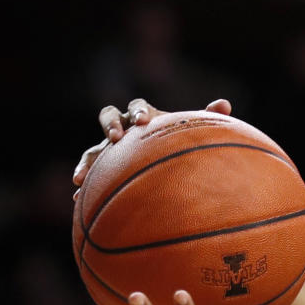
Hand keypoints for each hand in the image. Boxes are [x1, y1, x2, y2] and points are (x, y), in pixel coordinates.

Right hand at [73, 97, 231, 188]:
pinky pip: (92, 175)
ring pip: (93, 149)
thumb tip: (226, 105)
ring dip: (86, 160)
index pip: (137, 107)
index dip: (139, 112)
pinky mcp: (105, 169)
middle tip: (115, 137)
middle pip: (109, 116)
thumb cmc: (179, 145)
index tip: (145, 121)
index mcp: (144, 117)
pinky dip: (86, 186)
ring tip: (80, 178)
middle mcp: (124, 129)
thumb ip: (205, 118)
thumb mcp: (191, 134)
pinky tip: (78, 200)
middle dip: (110, 125)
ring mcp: (111, 149)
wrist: (167, 164)